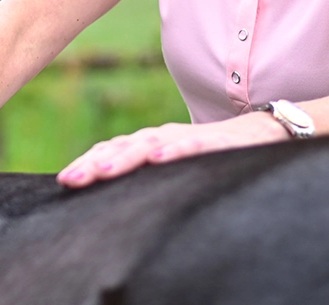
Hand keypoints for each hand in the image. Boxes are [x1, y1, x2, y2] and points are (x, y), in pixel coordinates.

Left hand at [56, 112, 288, 188]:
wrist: (264, 132)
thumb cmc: (213, 152)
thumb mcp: (175, 165)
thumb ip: (149, 176)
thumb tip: (116, 197)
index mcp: (151, 143)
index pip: (112, 151)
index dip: (88, 163)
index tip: (63, 181)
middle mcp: (164, 137)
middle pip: (123, 147)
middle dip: (94, 163)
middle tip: (70, 180)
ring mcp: (188, 137)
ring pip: (150, 144)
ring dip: (125, 157)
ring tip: (102, 170)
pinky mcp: (215, 141)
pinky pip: (193, 145)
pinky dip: (174, 150)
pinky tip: (159, 157)